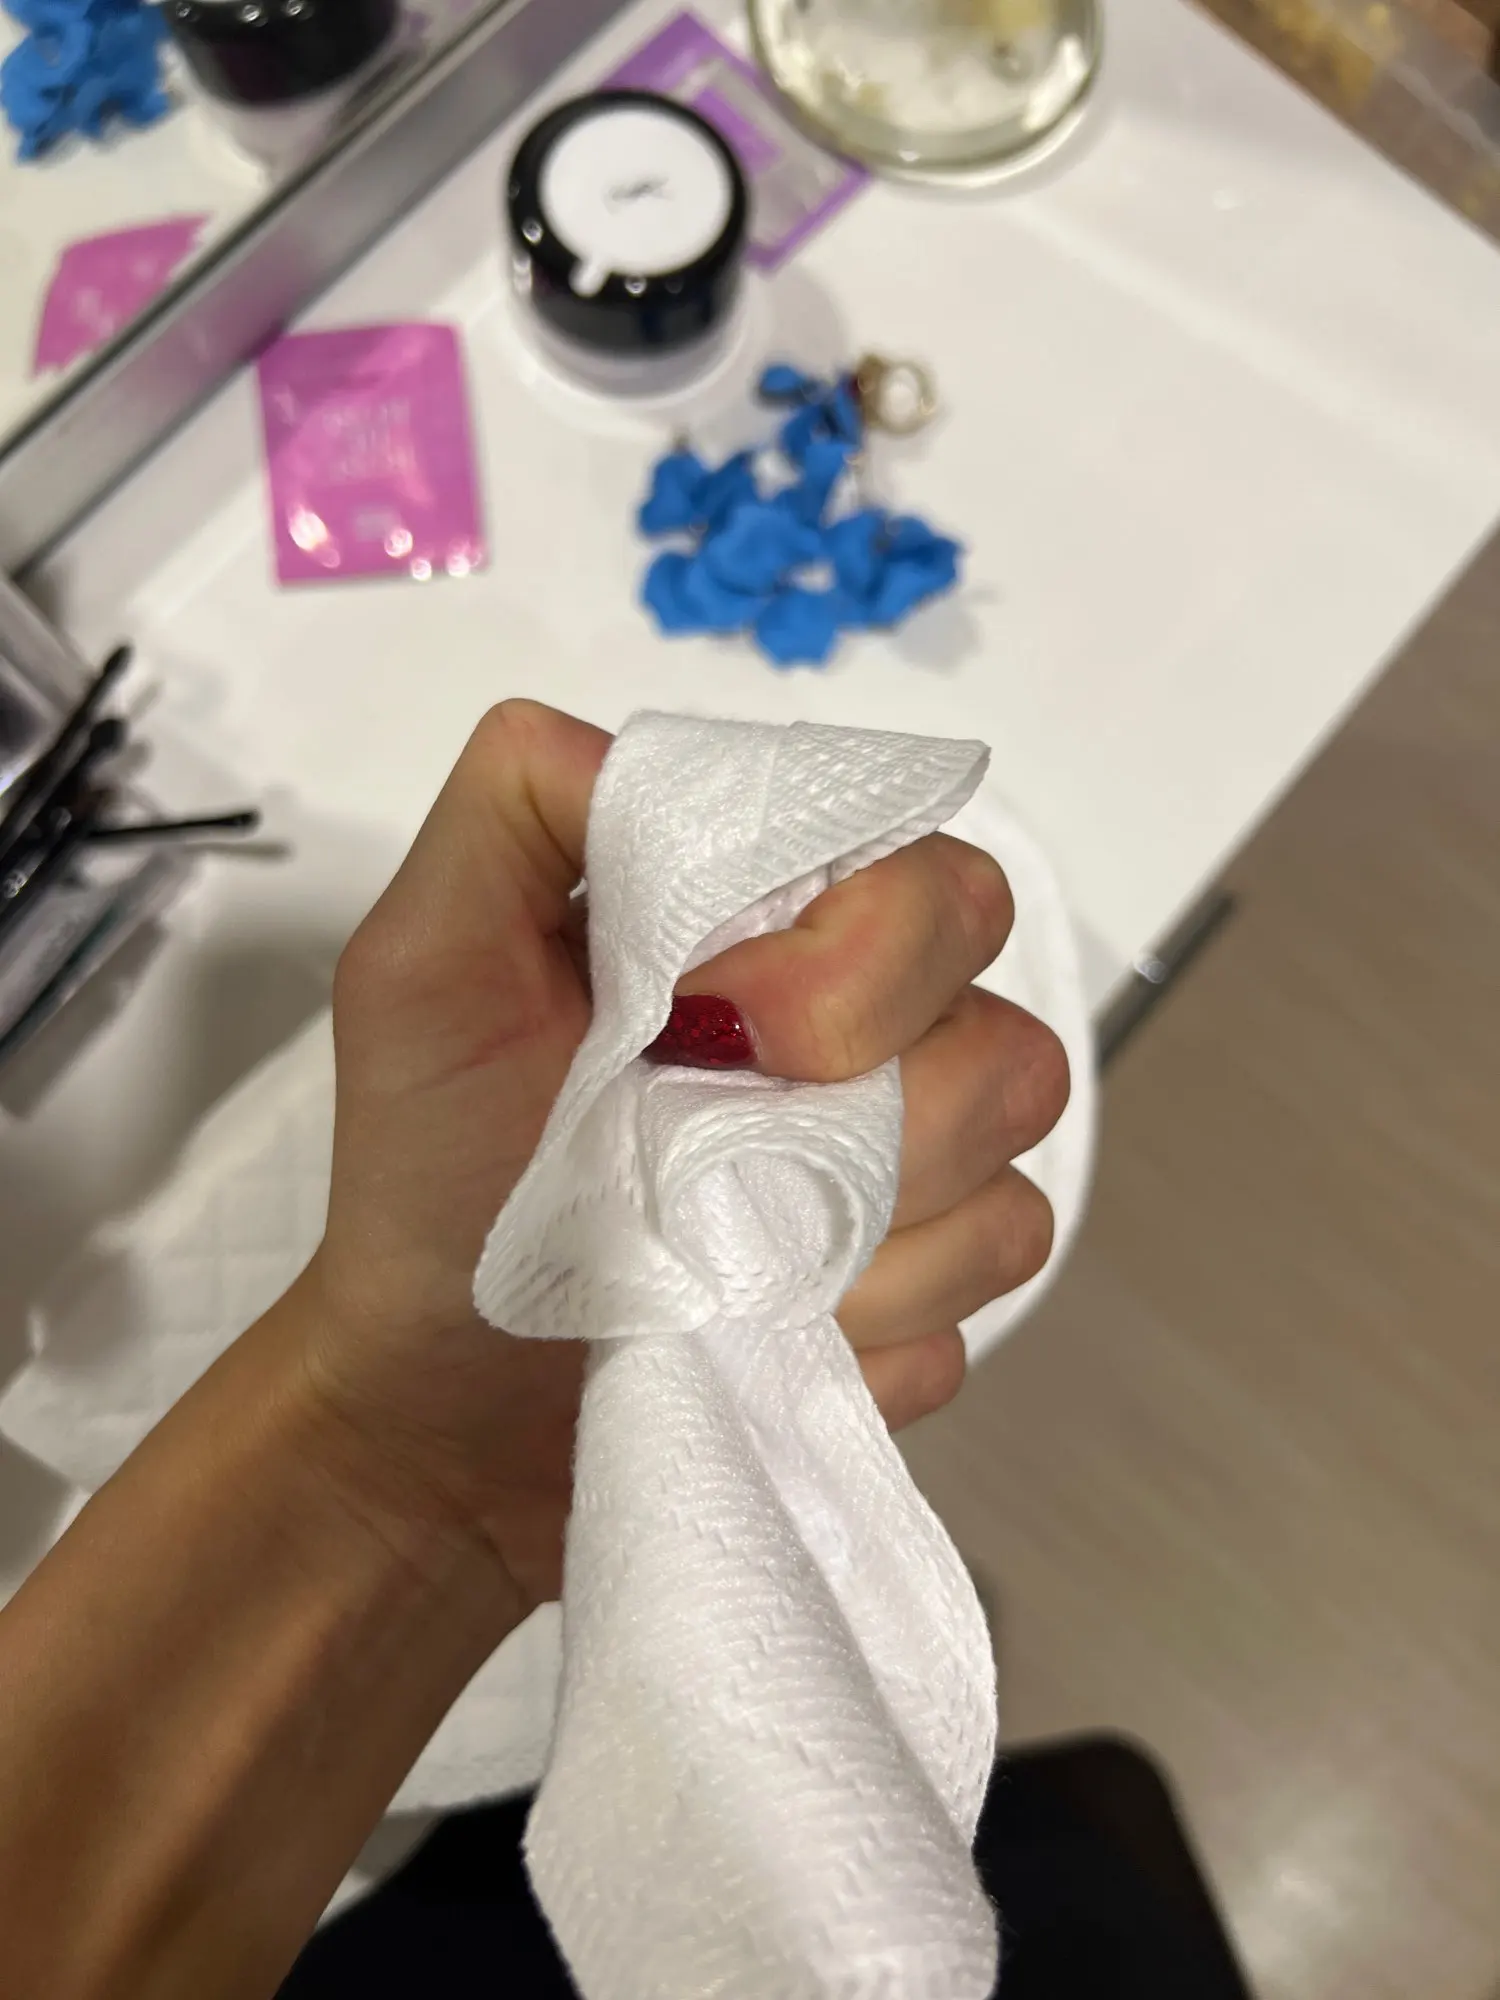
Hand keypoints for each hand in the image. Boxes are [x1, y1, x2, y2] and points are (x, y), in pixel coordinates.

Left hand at [301, 702, 1067, 1612]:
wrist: (443, 1398)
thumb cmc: (432, 1175)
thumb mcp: (424, 967)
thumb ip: (519, 808)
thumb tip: (651, 748)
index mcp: (779, 934)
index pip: (933, 880)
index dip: (856, 957)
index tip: (715, 1024)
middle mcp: (875, 1037)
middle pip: (1006, 1026)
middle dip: (869, 1096)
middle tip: (708, 1150)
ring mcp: (914, 1178)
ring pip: (1014, 1165)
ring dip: (853, 1227)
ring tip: (717, 1251)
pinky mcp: (925, 1305)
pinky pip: (976, 1300)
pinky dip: (864, 1328)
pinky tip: (756, 1329)